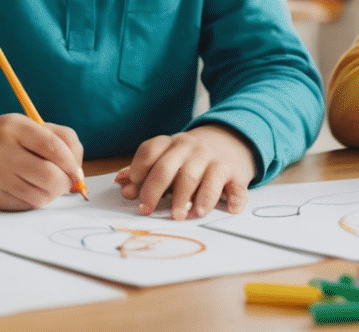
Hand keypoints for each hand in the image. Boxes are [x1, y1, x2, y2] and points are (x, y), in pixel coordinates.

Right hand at [0, 108, 85, 210]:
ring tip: (46, 185)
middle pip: (49, 176)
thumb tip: (79, 174)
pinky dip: (33, 201)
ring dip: (50, 194)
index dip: (71, 163)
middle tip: (64, 182)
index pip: (53, 147)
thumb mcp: (29, 126)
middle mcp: (0, 150)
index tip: (76, 172)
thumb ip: (62, 140)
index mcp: (14, 127)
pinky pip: (24, 207)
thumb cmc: (5, 138)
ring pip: (39, 197)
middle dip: (64, 183)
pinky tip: (27, 189)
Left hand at [114, 124, 256, 219]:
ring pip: (203, 178)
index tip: (131, 193)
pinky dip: (235, 199)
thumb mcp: (166, 159)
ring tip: (186, 215)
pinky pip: (236, 187)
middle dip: (156, 190)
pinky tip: (230, 209)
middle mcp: (191, 149)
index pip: (150, 152)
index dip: (138, 171)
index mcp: (171, 144)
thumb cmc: (188, 159)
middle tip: (148, 211)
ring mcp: (214, 160)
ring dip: (194, 198)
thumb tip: (121, 185)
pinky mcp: (235, 174)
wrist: (228, 142)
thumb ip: (143, 173)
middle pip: (170, 168)